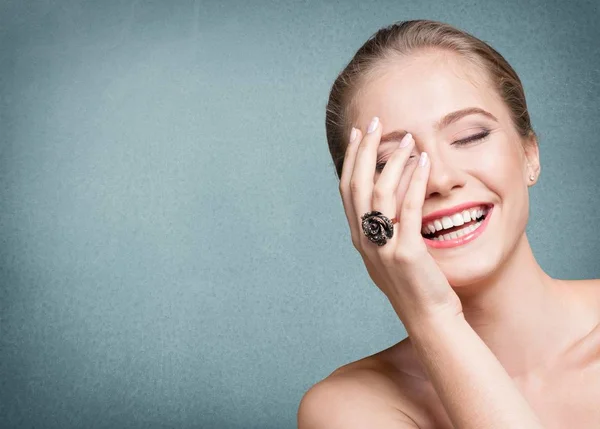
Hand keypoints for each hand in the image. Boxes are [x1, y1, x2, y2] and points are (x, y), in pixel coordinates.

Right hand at [339, 117, 462, 326]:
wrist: (428, 319)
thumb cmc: (414, 285)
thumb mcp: (389, 254)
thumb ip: (383, 228)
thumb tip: (386, 200)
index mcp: (359, 237)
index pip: (348, 189)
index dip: (351, 159)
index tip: (358, 134)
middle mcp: (364, 239)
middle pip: (357, 184)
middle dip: (364, 149)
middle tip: (374, 122)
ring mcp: (383, 247)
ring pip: (379, 192)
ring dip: (392, 160)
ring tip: (407, 139)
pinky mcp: (406, 253)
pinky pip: (409, 208)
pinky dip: (415, 181)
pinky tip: (424, 162)